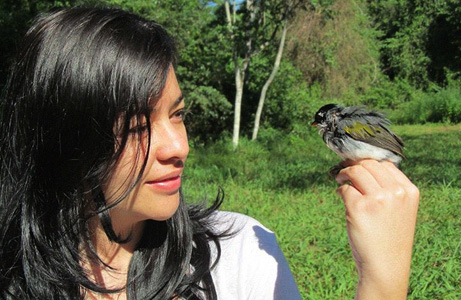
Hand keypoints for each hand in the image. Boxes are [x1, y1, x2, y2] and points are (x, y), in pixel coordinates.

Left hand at [336, 160, 418, 299]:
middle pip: (369, 164)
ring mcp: (378, 199)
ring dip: (344, 173)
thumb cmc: (389, 238)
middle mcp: (395, 192)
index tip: (359, 169)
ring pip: (355, 171)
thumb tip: (362, 167)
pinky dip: (340, 190)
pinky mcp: (359, 207)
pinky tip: (340, 196)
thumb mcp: (400, 210)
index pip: (386, 164)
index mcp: (409, 191)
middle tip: (344, 173)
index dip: (369, 164)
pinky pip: (344, 188)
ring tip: (340, 179)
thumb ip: (389, 189)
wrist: (386, 266)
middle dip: (354, 166)